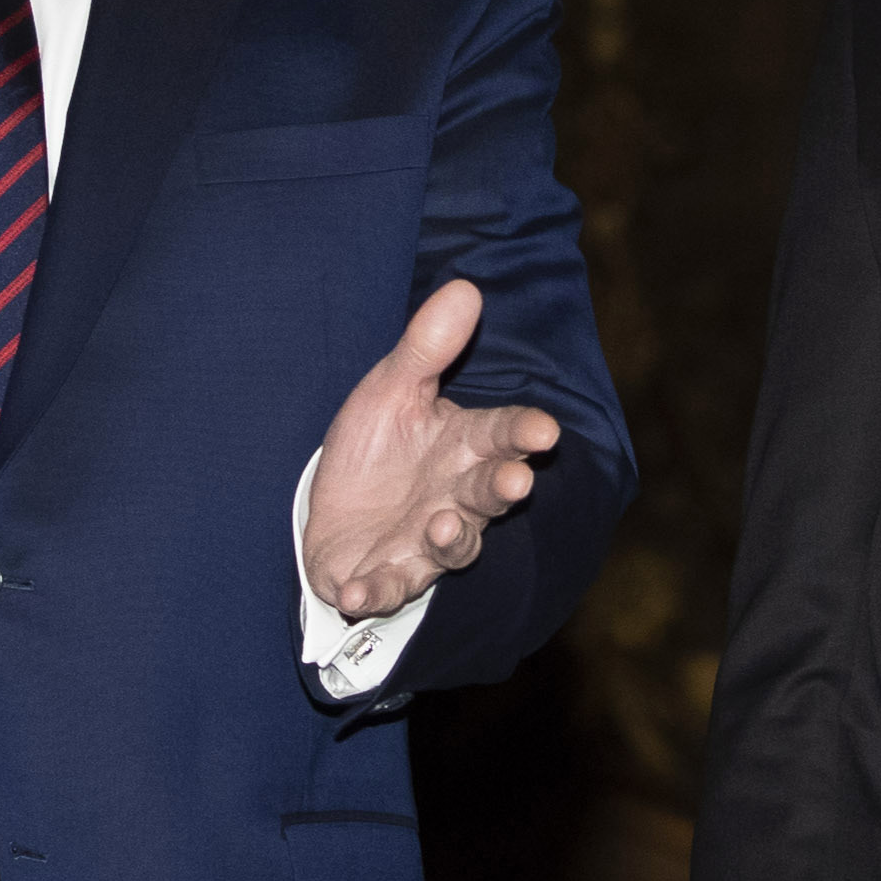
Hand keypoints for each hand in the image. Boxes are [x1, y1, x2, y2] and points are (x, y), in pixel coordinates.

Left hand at [303, 280, 563, 618]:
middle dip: (502, 489)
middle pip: (487, 494)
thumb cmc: (378, 449)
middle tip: (516, 480)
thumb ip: (426, 346)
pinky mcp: (387, 578)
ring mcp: (425, 543)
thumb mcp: (392, 389)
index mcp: (463, 447)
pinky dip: (374, 592)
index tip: (545, 429)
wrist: (335, 513)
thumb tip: (464, 287)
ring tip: (440, 525)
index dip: (524, 433)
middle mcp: (455, 498)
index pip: (502, 436)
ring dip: (450, 539)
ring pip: (453, 546)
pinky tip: (358, 591)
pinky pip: (387, 589)